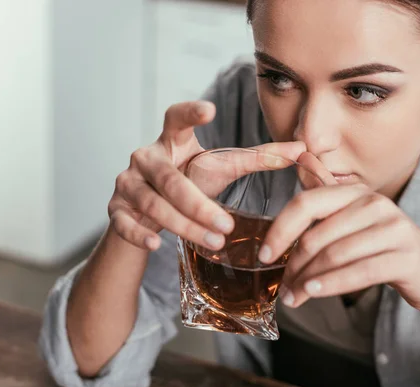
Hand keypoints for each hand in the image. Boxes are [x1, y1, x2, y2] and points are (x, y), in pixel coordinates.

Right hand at [108, 100, 306, 251]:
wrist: (148, 211)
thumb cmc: (189, 182)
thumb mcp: (221, 169)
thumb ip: (258, 159)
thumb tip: (302, 150)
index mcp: (172, 141)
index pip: (176, 118)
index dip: (190, 113)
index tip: (209, 110)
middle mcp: (146, 158)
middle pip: (171, 179)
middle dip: (199, 204)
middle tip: (227, 224)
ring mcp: (128, 183)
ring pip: (153, 204)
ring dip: (183, 225)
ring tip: (213, 240)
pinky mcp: (117, 209)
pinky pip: (125, 223)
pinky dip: (141, 234)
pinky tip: (158, 244)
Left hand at [259, 184, 419, 314]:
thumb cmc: (383, 248)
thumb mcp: (356, 221)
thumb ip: (328, 201)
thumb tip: (300, 160)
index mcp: (356, 193)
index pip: (307, 203)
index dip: (280, 229)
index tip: (264, 254)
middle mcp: (375, 204)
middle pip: (317, 234)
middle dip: (293, 264)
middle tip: (282, 287)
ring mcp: (393, 228)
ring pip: (334, 255)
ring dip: (307, 280)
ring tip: (293, 297)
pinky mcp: (406, 256)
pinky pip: (359, 271)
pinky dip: (332, 284)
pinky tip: (314, 292)